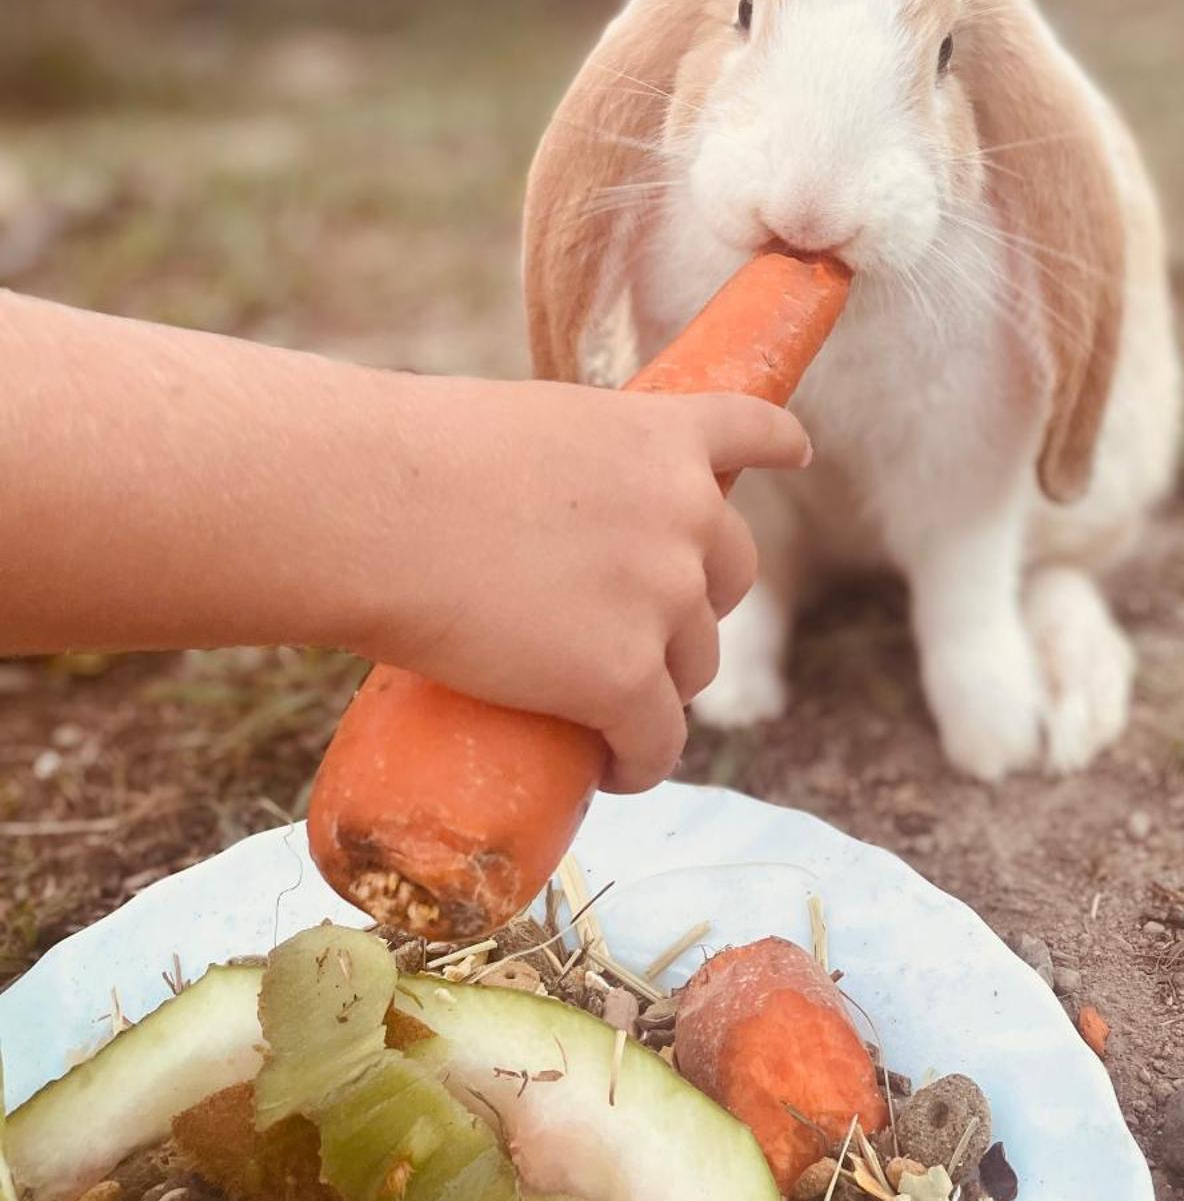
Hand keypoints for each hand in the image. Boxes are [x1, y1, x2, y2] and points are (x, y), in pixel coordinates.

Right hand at [361, 377, 809, 789]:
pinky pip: (658, 740)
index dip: (774, 443)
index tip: (794, 451)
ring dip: (660, 689)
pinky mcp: (626, 675)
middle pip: (727, 577)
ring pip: (693, 666)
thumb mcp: (521, 432)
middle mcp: (686, 510)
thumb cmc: (406, 459)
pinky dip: (639, 761)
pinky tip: (616, 771)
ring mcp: (664, 596)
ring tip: (608, 710)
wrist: (372, 508)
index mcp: (659, 433)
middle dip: (691, 607)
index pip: (748, 429)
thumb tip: (527, 527)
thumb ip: (562, 472)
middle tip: (629, 632)